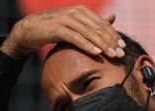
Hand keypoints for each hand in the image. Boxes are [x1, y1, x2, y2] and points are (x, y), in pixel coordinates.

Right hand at [0, 5, 125, 58]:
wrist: (30, 29)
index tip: (123, 47)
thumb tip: (113, 17)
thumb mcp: (76, 24)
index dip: (114, 35)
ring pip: (89, 33)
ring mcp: (66, 20)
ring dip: (103, 45)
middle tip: (121, 55)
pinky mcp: (57, 29)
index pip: (102, 24)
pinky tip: (96, 53)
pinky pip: (76, 38)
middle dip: (111, 42)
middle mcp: (76, 13)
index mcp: (82, 11)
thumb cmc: (55, 28)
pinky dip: (87, 45)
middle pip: (98, 28)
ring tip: (113, 56)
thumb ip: (94, 22)